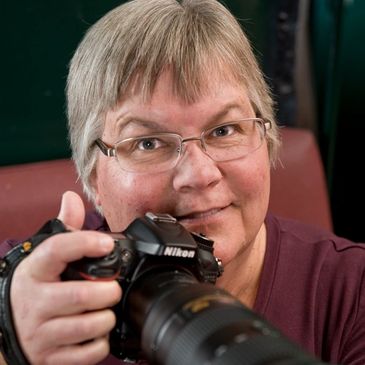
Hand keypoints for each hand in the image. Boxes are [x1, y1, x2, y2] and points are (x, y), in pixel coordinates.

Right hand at [10, 191, 121, 364]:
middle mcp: (36, 302)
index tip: (107, 243)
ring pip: (89, 324)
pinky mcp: (51, 357)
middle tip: (112, 287)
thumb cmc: (35, 288)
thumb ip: (63, 228)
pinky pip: (89, 352)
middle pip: (82, 295)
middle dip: (108, 290)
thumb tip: (71, 198)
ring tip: (106, 308)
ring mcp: (41, 333)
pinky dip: (101, 342)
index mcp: (35, 271)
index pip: (57, 250)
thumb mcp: (43, 257)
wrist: (8, 331)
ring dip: (107, 315)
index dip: (85, 243)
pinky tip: (96, 331)